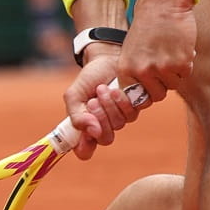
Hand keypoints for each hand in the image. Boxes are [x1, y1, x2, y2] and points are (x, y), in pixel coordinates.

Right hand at [59, 45, 142, 159]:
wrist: (107, 58)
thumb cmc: (89, 78)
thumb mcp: (75, 95)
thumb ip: (76, 115)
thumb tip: (92, 131)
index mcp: (86, 127)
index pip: (84, 151)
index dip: (85, 147)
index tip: (84, 132)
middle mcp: (104, 127)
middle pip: (105, 138)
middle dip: (99, 117)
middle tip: (93, 100)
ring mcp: (120, 118)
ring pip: (118, 124)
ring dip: (109, 105)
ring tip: (103, 89)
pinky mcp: (135, 108)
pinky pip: (131, 113)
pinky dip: (122, 100)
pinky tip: (116, 88)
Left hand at [114, 0, 195, 103]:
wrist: (162, 3)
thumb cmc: (147, 26)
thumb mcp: (131, 50)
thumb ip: (136, 73)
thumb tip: (146, 96)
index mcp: (125, 69)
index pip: (136, 98)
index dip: (146, 92)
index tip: (152, 83)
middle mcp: (142, 71)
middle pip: (157, 95)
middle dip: (163, 84)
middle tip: (164, 66)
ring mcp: (162, 68)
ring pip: (173, 85)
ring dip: (175, 73)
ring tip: (171, 52)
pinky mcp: (180, 62)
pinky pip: (186, 74)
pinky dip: (186, 63)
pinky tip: (180, 48)